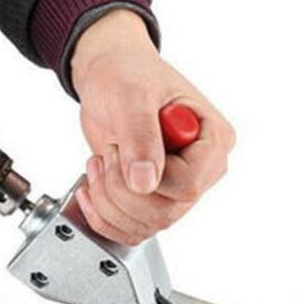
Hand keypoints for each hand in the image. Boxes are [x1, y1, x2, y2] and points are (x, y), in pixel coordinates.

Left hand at [71, 8, 234, 245]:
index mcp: (212, 140)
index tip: (124, 148)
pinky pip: (129, 230)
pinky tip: (91, 187)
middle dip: (120, 189)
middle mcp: (200, 169)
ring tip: (99, 163)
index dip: (150, 178)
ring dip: (108, 200)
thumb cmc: (127, 73)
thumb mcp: (131, 95)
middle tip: (108, 153)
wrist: (108, 77)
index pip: (189, 186)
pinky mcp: (150, 198)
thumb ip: (140, 135)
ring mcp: (175, 188)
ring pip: (145, 225)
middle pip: (164, 212)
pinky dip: (101, 214)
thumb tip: (145, 181)